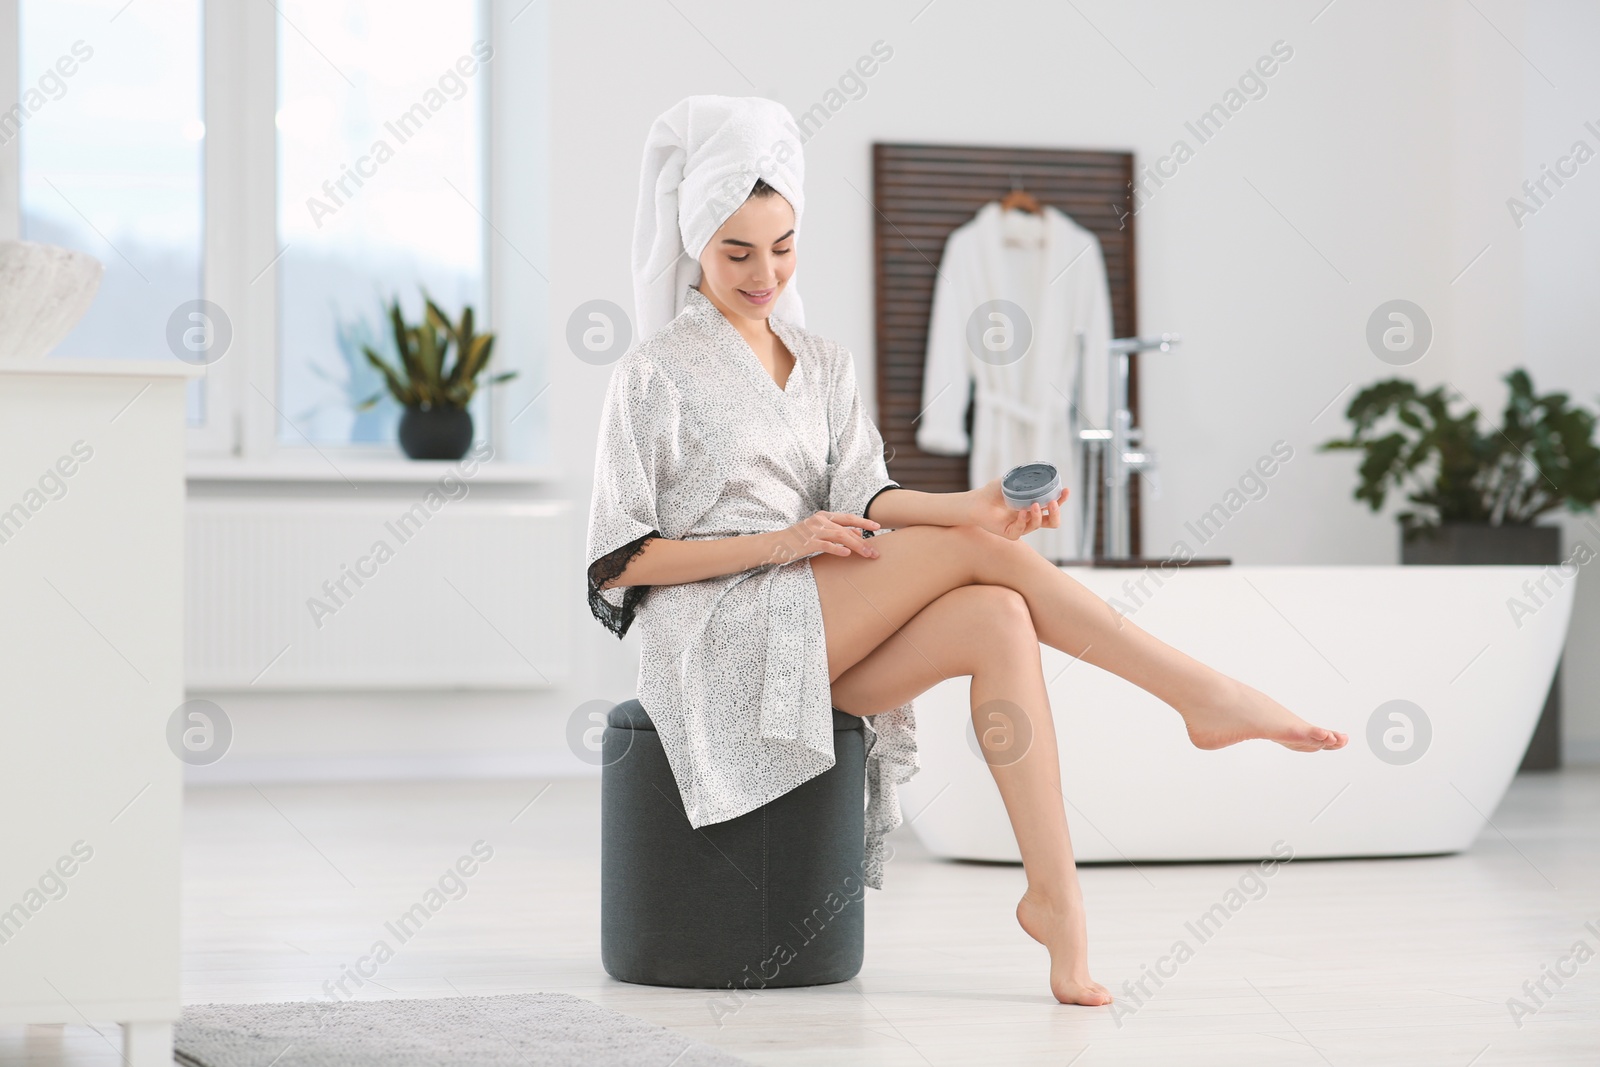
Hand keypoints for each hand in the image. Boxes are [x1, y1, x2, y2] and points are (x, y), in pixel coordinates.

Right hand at [767, 510, 881, 563]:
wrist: (775, 543)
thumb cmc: (798, 539)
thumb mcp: (818, 531)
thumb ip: (836, 530)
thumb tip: (857, 532)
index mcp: (824, 516)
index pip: (848, 518)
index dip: (863, 521)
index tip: (878, 526)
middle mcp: (820, 521)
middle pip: (847, 529)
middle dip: (863, 540)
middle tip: (875, 552)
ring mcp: (814, 531)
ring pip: (840, 537)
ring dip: (856, 546)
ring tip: (867, 555)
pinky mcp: (808, 542)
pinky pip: (826, 545)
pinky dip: (837, 549)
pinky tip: (847, 554)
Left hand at [964, 477, 1068, 539]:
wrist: (977, 501)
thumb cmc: (993, 491)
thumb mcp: (1011, 480)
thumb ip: (1023, 477)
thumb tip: (1037, 468)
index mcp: (1034, 507)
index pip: (1053, 506)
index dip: (1062, 499)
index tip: (1066, 490)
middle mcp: (1030, 519)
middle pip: (1053, 521)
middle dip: (1056, 513)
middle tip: (1053, 502)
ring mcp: (1022, 527)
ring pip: (1038, 525)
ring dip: (1038, 515)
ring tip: (1034, 504)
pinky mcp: (1011, 534)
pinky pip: (1021, 529)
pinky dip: (1023, 520)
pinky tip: (1021, 511)